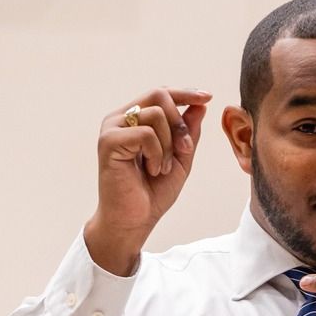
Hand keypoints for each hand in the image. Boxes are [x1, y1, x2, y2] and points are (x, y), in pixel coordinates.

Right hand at [84, 89, 210, 276]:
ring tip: (162, 168)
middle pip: (159, 95)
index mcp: (133, 120)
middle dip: (180, 122)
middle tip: (185, 150)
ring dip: (168, 143)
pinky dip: (157, 153)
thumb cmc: (152, 194)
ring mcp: (111, 129)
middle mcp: (119, 119)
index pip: (160, 94)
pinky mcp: (108, 142)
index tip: (207, 97)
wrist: (133, 222)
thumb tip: (200, 105)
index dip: (185, 93)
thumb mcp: (180, 159)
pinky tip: (153, 170)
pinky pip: (145, 133)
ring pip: (155, 114)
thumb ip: (189, 133)